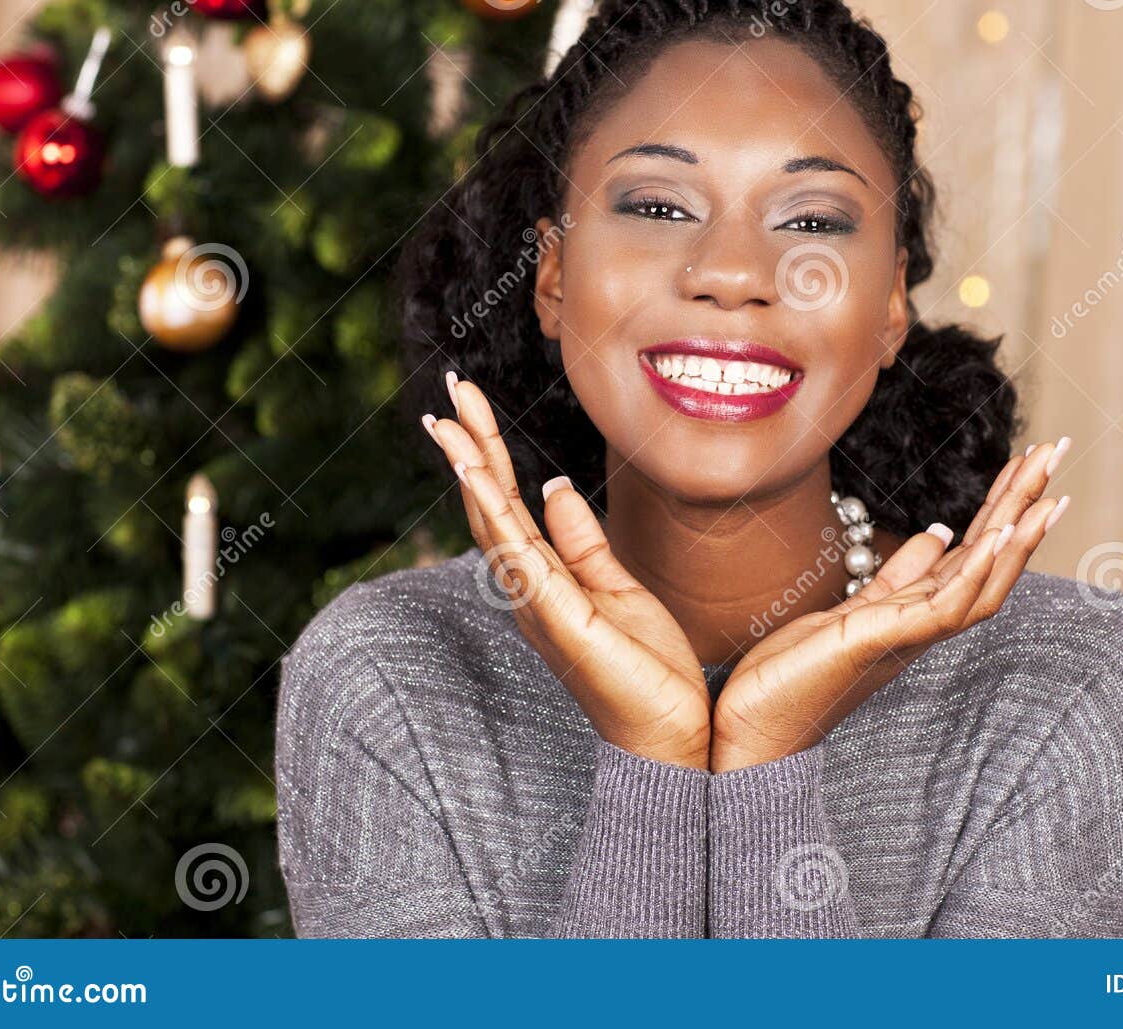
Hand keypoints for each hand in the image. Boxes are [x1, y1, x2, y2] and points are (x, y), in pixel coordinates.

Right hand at [423, 371, 711, 768]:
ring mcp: (540, 607)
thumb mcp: (618, 587)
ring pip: (495, 528)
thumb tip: (556, 485)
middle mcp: (531, 590)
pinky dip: (496, 520)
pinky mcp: (562, 622)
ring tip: (450, 423)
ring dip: (471, 473)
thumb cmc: (647, 671)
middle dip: (469, 445)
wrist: (674, 735)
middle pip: (490, 505)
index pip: (508, 502)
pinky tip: (480, 482)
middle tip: (448, 389)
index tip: (468, 404)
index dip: (487, 451)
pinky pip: (521, 563)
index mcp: (546, 579)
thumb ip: (583, 540)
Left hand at [710, 439, 1072, 771]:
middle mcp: (925, 623)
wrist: (758, 725)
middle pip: (992, 558)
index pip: (976, 549)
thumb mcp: (852, 607)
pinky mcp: (884, 641)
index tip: (1032, 461)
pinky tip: (996, 537)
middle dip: (1025, 503)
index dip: (1006, 505)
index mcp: (919, 610)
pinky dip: (975, 571)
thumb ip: (899, 576)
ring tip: (1046, 491)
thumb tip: (938, 535)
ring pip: (985, 583)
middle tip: (1056, 448)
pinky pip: (945, 607)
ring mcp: (910, 635)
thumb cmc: (797, 672)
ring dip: (1017, 536)